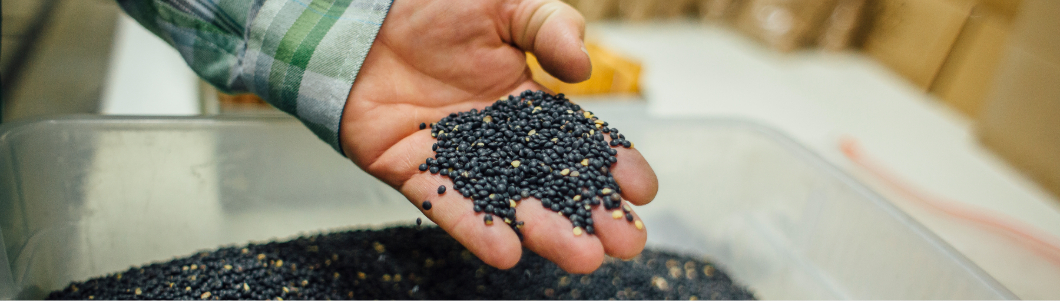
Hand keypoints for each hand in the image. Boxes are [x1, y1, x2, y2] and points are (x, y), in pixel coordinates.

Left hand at [340, 0, 657, 272]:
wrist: (361, 18)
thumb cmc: (436, 6)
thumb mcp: (506, 4)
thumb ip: (550, 27)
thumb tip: (583, 68)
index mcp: (528, 103)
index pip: (579, 142)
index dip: (611, 166)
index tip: (641, 191)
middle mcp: (499, 140)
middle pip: (553, 186)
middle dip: (592, 217)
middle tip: (625, 243)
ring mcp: (459, 160)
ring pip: (509, 205)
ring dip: (546, 234)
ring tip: (582, 258)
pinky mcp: (415, 172)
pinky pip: (448, 206)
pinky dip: (475, 230)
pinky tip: (508, 252)